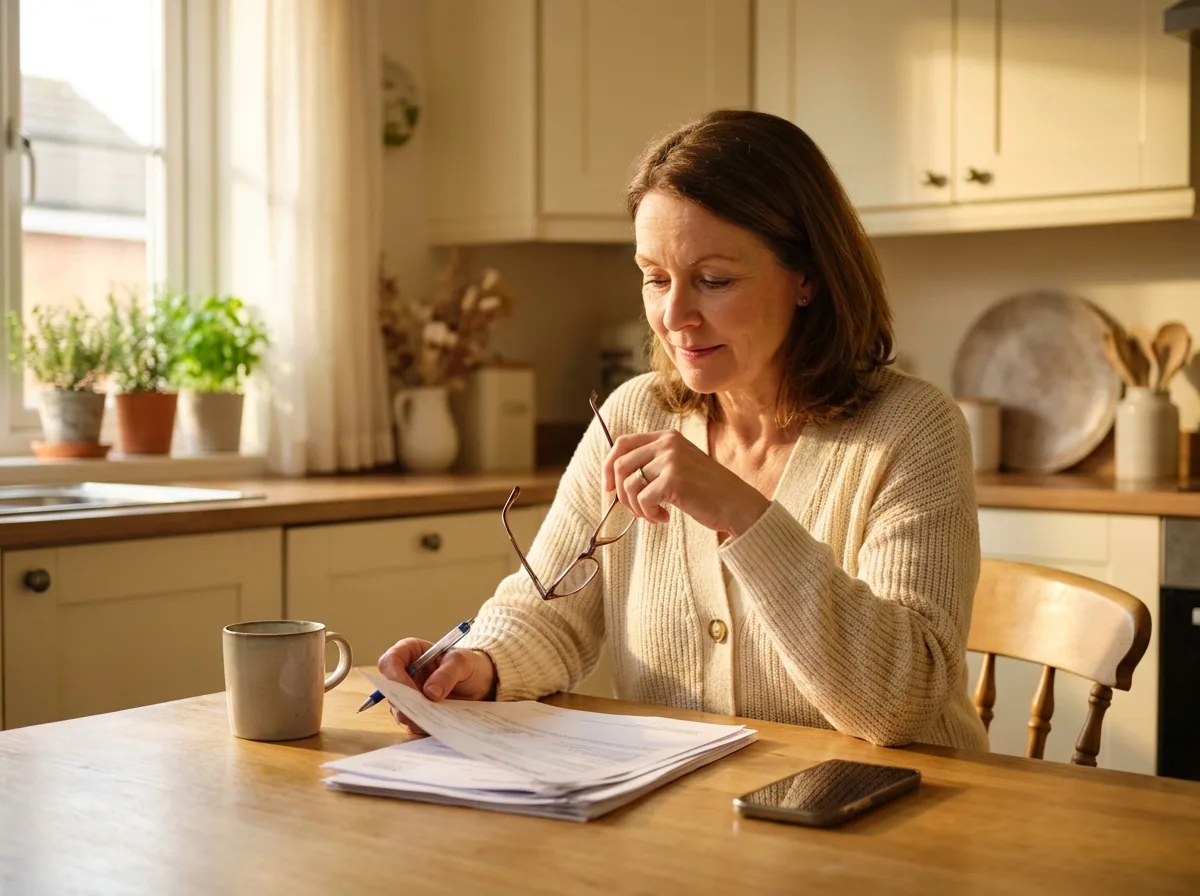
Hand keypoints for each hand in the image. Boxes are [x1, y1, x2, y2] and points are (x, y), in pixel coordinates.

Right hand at [377, 639, 496, 734]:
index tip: (410, 691)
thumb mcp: (463, 662)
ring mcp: (409, 694)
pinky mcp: (416, 711)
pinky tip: (436, 724)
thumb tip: (430, 692)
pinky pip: (411, 722)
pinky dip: (421, 725)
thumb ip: (448, 673)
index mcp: (411, 652)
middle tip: (420, 712)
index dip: (394, 676)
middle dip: (403, 702)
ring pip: (398, 708)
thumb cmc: (469, 665)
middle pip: (390, 689)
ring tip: (432, 718)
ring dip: (412, 716)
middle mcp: (405, 674)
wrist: (481, 683)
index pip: (390, 661)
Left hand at [601, 429, 769, 537]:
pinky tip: (665, 518)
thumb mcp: (678, 467)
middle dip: (620, 493)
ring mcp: (671, 460)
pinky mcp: (674, 480)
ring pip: (628, 485)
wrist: (737, 505)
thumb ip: (652, 465)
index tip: (607, 488)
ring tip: (654, 515)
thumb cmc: (706, 492)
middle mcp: (668, 443)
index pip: (622, 443)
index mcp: (667, 437)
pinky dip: (649, 514)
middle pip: (619, 465)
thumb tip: (613, 479)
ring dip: (636, 507)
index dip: (608, 466)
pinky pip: (642, 500)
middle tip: (636, 510)